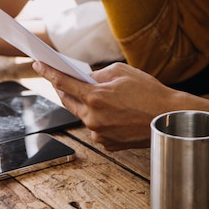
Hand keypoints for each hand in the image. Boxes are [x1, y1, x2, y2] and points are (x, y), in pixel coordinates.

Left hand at [33, 61, 171, 150]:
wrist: (170, 119)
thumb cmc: (150, 93)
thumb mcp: (122, 72)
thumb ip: (98, 74)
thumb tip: (85, 78)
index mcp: (95, 97)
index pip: (62, 82)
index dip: (47, 72)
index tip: (37, 65)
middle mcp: (92, 117)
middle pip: (68, 101)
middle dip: (63, 89)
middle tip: (60, 79)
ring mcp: (99, 133)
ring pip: (83, 115)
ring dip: (85, 104)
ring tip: (97, 95)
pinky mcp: (107, 144)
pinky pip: (96, 128)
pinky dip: (99, 118)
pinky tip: (113, 112)